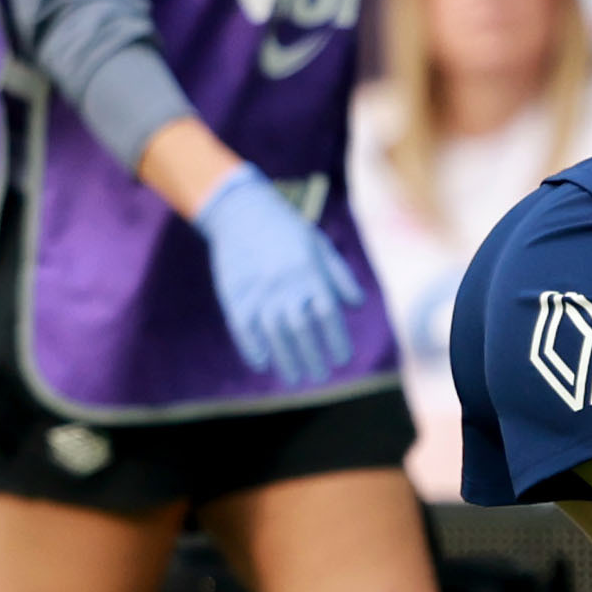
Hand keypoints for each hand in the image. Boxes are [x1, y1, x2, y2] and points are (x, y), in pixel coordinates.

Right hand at [191, 164, 364, 388]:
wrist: (241, 212)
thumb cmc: (288, 230)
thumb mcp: (319, 246)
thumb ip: (339, 276)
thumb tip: (357, 305)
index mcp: (310, 273)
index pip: (328, 314)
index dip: (336, 339)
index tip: (342, 359)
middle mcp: (286, 284)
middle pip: (302, 329)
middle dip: (311, 357)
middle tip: (318, 378)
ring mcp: (258, 289)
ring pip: (274, 333)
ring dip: (285, 359)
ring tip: (295, 379)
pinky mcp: (235, 293)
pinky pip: (243, 326)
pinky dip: (252, 346)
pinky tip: (262, 362)